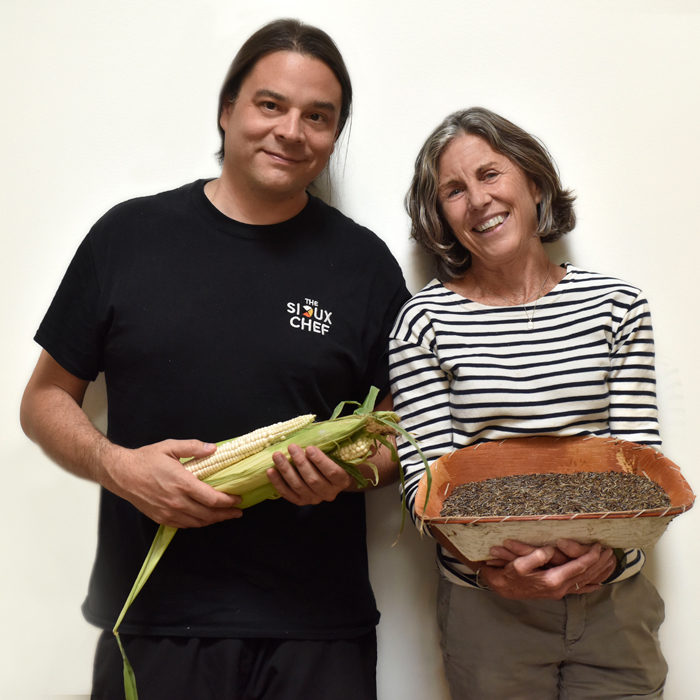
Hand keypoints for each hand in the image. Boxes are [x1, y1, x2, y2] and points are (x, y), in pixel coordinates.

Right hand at [101, 439, 242, 527]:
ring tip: (225, 516)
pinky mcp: (161, 518)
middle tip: (238, 512)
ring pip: (197, 522)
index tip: (238, 499)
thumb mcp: (170, 446)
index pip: (212, 498)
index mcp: (183, 483)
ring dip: (213, 520)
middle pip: (208, 514)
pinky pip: (184, 525)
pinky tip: (204, 519)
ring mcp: (168, 512)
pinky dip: (197, 523)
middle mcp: (177, 501)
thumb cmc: (146, 459)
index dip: (228, 501)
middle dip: (226, 514)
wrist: (121, 474)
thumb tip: (213, 448)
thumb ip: (193, 447)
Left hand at [267, 444, 352, 505]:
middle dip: (300, 462)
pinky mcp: (301, 501)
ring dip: (286, 470)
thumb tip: (317, 431)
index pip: (332, 472)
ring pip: (298, 486)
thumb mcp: (336, 453)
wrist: (330, 479)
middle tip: (291, 447)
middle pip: (313, 480)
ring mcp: (314, 499)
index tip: (309, 448)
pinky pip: (287, 493)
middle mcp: (329, 493)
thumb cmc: (333, 460)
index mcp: (342, 480)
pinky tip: (271, 471)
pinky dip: (278, 482)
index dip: (320, 460)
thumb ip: (331, 446)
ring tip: (277, 455)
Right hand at [478, 538, 616, 599]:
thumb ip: (535, 556)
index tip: (599, 546)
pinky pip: (579, 589)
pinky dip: (591, 585)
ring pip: (585, 582)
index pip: (578, 567)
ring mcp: (559, 591)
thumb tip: (551, 550)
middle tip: (611, 551)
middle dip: (600, 563)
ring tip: (610, 562)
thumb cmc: (509, 573)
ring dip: (599, 572)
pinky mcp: (556, 592)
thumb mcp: (518, 564)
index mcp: (552, 579)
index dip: (590, 556)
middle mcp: (560, 587)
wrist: (502, 587)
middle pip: (586, 575)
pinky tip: (598, 584)